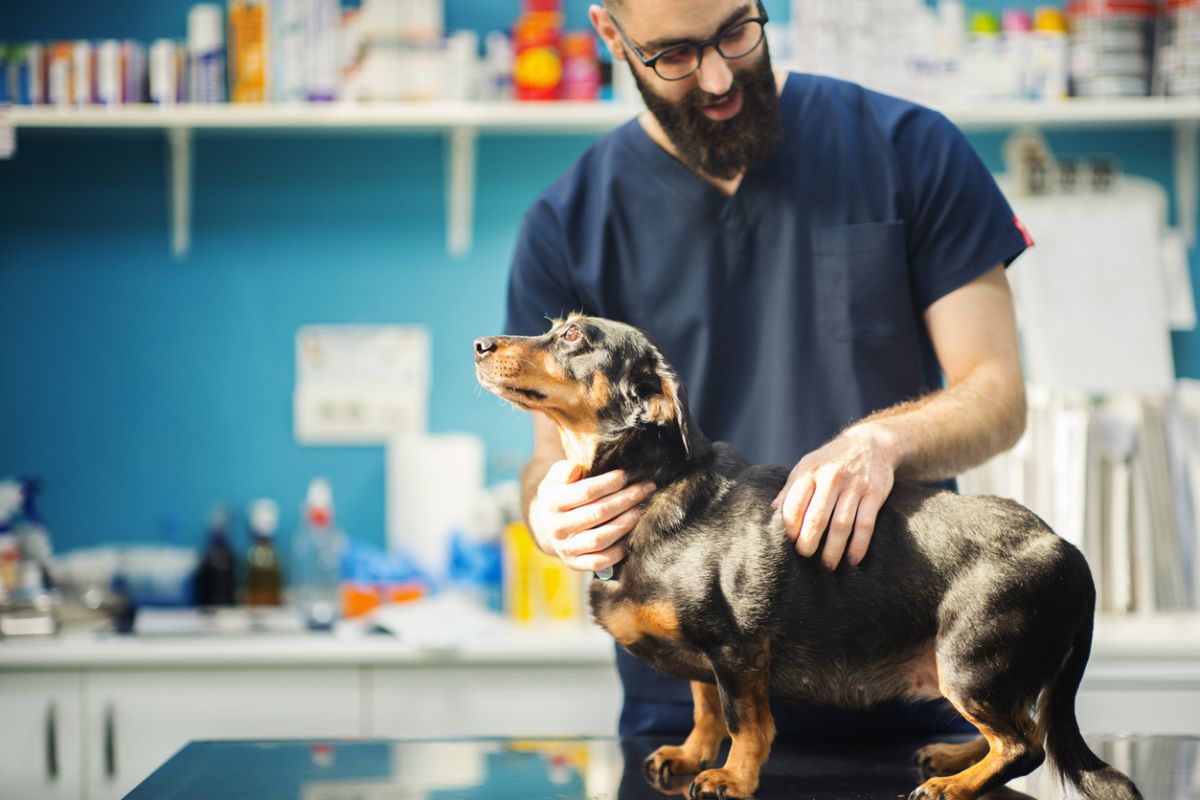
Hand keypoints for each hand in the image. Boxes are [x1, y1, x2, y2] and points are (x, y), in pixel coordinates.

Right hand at [529, 460, 655, 571]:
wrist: (547, 524)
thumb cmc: (560, 493)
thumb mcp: (555, 477)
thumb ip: (564, 469)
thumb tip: (576, 470)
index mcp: (552, 503)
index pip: (587, 492)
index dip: (610, 483)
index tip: (627, 475)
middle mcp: (557, 528)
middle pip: (598, 513)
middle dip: (626, 499)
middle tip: (645, 489)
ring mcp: (565, 548)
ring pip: (599, 539)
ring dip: (624, 524)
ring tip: (641, 510)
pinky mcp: (574, 564)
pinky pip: (599, 562)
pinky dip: (617, 552)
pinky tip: (630, 537)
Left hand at [770, 425, 897, 568]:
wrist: (870, 443)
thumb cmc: (831, 460)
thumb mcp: (807, 465)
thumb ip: (790, 489)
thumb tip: (770, 512)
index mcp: (809, 472)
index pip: (794, 505)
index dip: (790, 528)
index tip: (789, 543)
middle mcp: (831, 478)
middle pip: (817, 518)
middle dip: (809, 542)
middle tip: (805, 557)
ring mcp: (854, 487)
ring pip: (841, 524)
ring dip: (833, 549)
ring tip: (827, 565)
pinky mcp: (874, 494)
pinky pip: (865, 524)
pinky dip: (859, 545)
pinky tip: (852, 559)